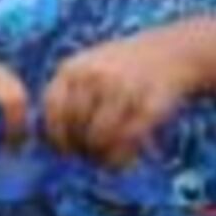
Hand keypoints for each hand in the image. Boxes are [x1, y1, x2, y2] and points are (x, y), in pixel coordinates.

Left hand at [41, 31, 202, 170]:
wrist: (169, 53)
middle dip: (78, 149)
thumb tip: (46, 139)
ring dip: (99, 156)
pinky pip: (126, 141)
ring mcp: (122, 90)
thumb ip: (66, 95)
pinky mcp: (149, 107)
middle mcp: (95, 77)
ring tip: (104, 159)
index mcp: (72, 68)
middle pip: (74, 126)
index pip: (52, 109)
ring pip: (98, 137)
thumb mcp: (85, 69)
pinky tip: (123, 161)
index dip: (54, 136)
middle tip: (87, 157)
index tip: (63, 150)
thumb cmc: (119, 69)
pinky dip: (121, 158)